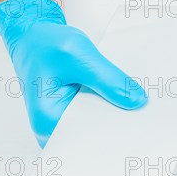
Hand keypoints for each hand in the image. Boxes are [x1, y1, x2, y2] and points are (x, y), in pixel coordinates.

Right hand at [0, 0, 146, 146]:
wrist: (32, 36)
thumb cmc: (44, 45)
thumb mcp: (79, 56)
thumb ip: (108, 80)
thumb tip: (137, 101)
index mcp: (49, 122)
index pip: (92, 139)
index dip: (118, 131)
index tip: (142, 121)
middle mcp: (54, 129)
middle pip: (97, 137)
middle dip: (120, 122)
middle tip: (144, 109)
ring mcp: (65, 123)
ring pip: (100, 126)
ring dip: (117, 113)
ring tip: (135, 100)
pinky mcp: (75, 114)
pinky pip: (99, 115)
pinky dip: (111, 105)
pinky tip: (123, 95)